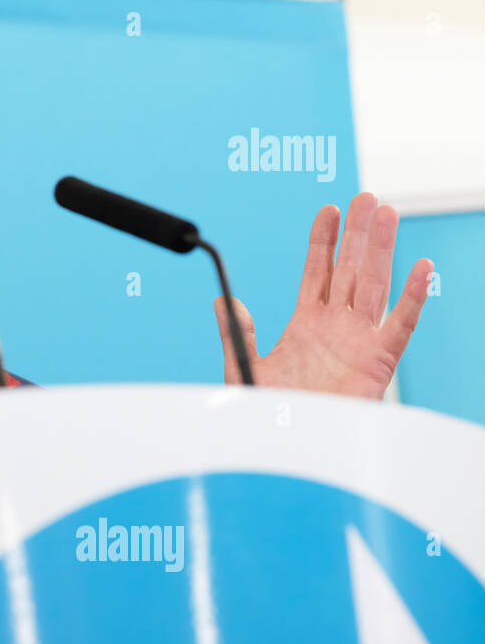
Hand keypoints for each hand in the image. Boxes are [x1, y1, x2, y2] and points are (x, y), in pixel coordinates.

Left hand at [214, 192, 432, 399]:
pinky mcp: (379, 362)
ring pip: (375, 285)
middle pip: (352, 269)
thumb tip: (223, 300)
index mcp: (308, 325)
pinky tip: (420, 268)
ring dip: (383, 250)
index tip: (328, 210)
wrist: (291, 446)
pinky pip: (399, 324)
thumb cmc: (273, 413)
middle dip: (358, 234)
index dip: (323, 241)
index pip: (319, 272)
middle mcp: (337, 327)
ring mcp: (360, 341)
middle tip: (365, 197)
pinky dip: (412, 297)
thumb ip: (237, 332)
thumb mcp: (245, 367)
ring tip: (387, 214)